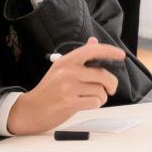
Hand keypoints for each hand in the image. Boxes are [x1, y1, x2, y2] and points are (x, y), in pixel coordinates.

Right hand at [6, 42, 123, 135]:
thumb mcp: (60, 69)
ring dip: (101, 97)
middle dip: (111, 84)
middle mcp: (67, 72)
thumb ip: (79, 57)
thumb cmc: (49, 91)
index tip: (121, 55)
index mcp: (65, 61)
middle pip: (103, 75)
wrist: (30, 110)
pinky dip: (95, 105)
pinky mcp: (69, 103)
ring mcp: (67, 87)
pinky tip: (85, 105)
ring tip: (90, 99)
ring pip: (101, 91)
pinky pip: (95, 102)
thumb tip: (93, 41)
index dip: (109, 51)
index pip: (92, 50)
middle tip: (109, 90)